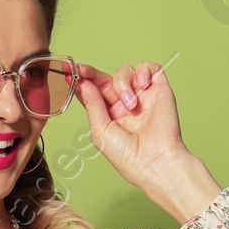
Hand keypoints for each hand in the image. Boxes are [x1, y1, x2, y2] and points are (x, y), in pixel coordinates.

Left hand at [71, 61, 220, 223]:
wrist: (155, 161)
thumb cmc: (129, 156)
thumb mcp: (100, 132)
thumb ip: (91, 105)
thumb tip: (83, 83)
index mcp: (109, 115)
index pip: (93, 92)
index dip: (82, 81)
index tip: (70, 73)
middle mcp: (125, 104)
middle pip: (106, 78)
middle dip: (92, 74)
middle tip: (83, 72)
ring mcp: (142, 95)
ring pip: (125, 72)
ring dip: (123, 84)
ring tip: (131, 105)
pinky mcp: (159, 89)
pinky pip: (149, 68)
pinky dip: (143, 72)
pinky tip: (143, 87)